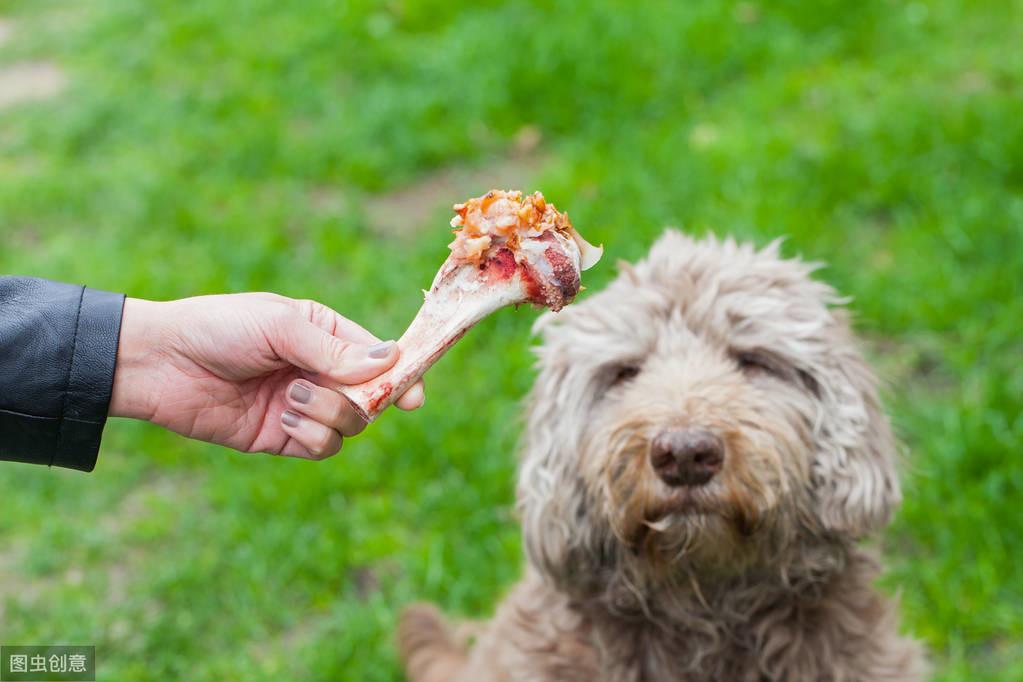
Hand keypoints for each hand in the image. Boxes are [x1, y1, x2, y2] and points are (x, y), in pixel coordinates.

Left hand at [109, 293, 423, 459]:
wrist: (160, 364)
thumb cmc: (218, 329)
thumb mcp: (280, 327)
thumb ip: (334, 349)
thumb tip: (391, 362)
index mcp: (326, 333)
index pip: (379, 357)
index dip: (403, 376)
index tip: (414, 397)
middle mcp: (320, 370)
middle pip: (372, 396)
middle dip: (362, 399)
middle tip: (340, 396)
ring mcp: (303, 405)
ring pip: (351, 424)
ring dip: (329, 414)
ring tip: (292, 399)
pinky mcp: (283, 437)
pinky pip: (322, 446)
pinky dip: (312, 435)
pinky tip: (285, 418)